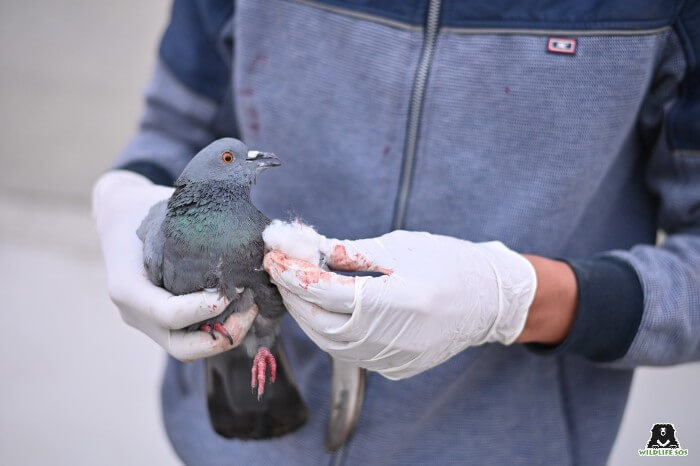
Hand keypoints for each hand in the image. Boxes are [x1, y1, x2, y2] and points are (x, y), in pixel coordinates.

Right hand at [92, 170, 257, 360]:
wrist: (119, 215)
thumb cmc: (146, 208)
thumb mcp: (166, 211)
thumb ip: (197, 229)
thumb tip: (252, 237)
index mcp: (128, 287)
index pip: (168, 314)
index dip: (204, 308)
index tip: (233, 290)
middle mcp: (134, 313)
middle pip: (181, 347)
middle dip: (222, 337)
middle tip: (250, 310)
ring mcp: (146, 322)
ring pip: (188, 347)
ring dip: (224, 335)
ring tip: (251, 309)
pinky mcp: (160, 322)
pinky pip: (190, 335)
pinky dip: (217, 329)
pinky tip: (240, 308)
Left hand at [263, 230, 536, 379]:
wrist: (488, 300)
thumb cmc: (447, 263)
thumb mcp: (398, 247)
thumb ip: (348, 252)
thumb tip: (304, 249)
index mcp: (396, 300)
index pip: (325, 292)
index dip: (293, 274)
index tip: (273, 256)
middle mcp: (393, 337)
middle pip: (320, 322)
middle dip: (293, 296)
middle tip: (279, 271)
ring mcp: (394, 359)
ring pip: (330, 343)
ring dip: (307, 316)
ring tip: (297, 289)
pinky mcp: (395, 369)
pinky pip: (350, 353)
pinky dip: (330, 332)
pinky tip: (325, 311)